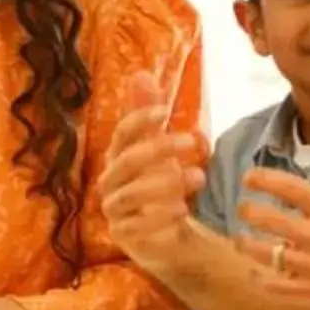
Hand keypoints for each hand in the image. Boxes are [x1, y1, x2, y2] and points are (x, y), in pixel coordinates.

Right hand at [98, 72, 211, 272]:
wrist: (163, 235)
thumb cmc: (159, 185)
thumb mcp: (160, 148)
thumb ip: (148, 115)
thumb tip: (140, 74)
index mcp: (117, 156)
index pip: (121, 133)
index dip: (139, 119)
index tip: (165, 110)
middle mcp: (110, 181)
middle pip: (128, 161)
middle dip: (160, 149)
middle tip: (192, 142)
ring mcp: (114, 210)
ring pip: (131, 194)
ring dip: (167, 184)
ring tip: (199, 178)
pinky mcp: (124, 236)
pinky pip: (135, 227)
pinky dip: (159, 217)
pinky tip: (184, 210)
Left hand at [233, 134, 309, 309]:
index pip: (291, 190)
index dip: (265, 180)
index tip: (248, 178)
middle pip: (272, 221)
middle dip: (250, 212)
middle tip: (242, 209)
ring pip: (268, 255)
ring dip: (248, 245)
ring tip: (240, 240)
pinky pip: (278, 287)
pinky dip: (261, 280)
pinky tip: (254, 273)